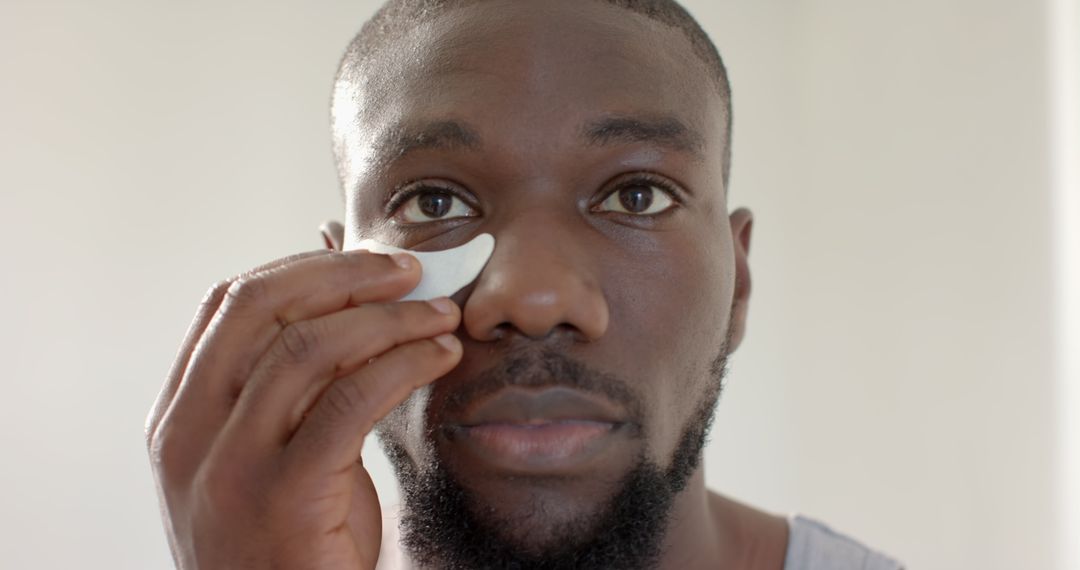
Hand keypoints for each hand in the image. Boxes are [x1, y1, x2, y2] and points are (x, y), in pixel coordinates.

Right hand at [145, 249, 462, 569]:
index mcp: (181, 413)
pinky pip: (348, 402)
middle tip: (410, 271)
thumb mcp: (272, 452)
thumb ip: (291, 383)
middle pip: (263, 309)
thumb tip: (347, 296)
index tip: (367, 260)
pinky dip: (403, 364)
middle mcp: (191, 433)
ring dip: (388, 318)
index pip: (229, 304)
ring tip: (440, 316)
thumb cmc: (286, 541)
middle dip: (347, 277)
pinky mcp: (284, 498)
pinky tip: (439, 357)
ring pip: (308, 348)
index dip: (304, 268)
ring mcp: (230, 466)